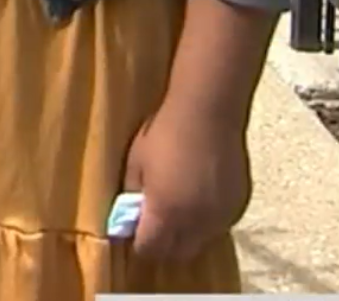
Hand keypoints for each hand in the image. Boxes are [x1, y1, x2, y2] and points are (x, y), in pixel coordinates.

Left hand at [122, 100, 250, 261]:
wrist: (207, 114)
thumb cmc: (164, 134)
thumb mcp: (136, 162)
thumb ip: (132, 194)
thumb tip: (129, 214)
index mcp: (165, 213)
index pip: (151, 250)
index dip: (139, 244)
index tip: (134, 232)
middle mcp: (196, 223)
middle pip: (178, 254)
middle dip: (164, 246)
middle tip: (153, 226)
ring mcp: (221, 217)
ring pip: (202, 242)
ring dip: (187, 235)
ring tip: (177, 209)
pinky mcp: (239, 206)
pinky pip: (219, 226)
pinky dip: (207, 222)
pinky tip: (199, 198)